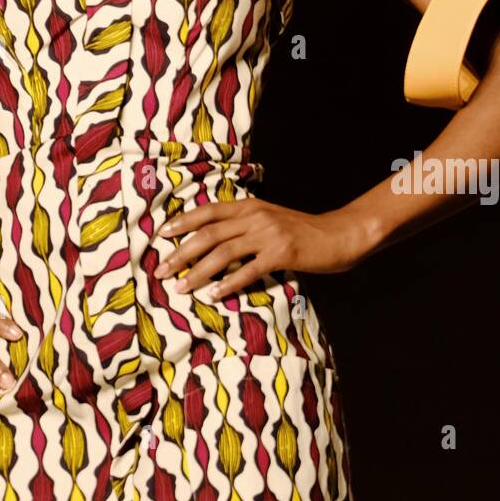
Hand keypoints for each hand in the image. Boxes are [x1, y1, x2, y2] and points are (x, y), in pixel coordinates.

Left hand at [155, 199, 368, 298]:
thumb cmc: (302, 230)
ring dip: (198, 271)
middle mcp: (255, 216)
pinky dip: (228, 284)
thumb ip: (244, 223)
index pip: (207, 211)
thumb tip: (213, 238)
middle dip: (180, 252)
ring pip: (223, 253)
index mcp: (249, 205)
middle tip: (161, 270)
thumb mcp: (269, 218)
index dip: (182, 222)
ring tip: (180, 287)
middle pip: (208, 234)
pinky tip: (214, 295)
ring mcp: (268, 234)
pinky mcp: (282, 253)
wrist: (339, 234)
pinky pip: (248, 270)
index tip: (160, 236)